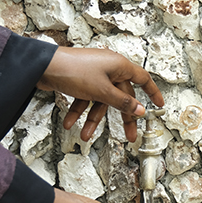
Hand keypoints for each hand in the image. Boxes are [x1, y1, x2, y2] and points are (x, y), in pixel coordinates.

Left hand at [37, 48, 163, 141]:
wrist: (42, 66)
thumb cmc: (73, 70)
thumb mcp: (102, 91)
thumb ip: (122, 102)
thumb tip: (140, 110)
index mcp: (119, 66)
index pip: (143, 79)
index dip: (153, 92)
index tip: (159, 104)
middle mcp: (109, 69)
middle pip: (122, 96)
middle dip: (122, 118)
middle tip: (128, 137)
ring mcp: (94, 74)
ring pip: (101, 101)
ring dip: (92, 119)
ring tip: (84, 135)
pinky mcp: (81, 80)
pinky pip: (86, 98)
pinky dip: (79, 111)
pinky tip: (70, 123)